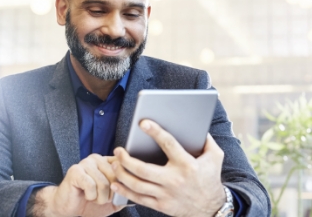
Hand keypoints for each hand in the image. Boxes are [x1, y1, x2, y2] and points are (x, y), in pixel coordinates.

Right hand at [35, 155, 123, 216]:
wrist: (67, 207)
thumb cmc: (88, 202)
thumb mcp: (110, 201)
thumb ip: (123, 195)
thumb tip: (137, 196)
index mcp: (106, 162)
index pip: (122, 166)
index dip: (123, 182)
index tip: (117, 191)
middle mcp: (96, 159)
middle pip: (115, 177)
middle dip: (110, 194)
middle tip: (100, 197)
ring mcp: (85, 163)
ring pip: (104, 183)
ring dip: (99, 198)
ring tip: (92, 197)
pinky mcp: (75, 171)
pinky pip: (91, 186)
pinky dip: (90, 196)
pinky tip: (84, 194)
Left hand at [110, 120, 225, 216]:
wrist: (212, 209)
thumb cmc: (210, 178)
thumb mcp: (215, 157)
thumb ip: (207, 140)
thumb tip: (197, 124)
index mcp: (187, 164)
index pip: (168, 145)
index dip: (155, 132)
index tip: (142, 123)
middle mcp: (175, 180)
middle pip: (144, 170)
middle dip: (127, 159)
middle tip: (118, 149)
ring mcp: (166, 195)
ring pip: (138, 185)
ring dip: (122, 174)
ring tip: (115, 163)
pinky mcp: (162, 206)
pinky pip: (139, 199)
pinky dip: (125, 191)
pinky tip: (116, 183)